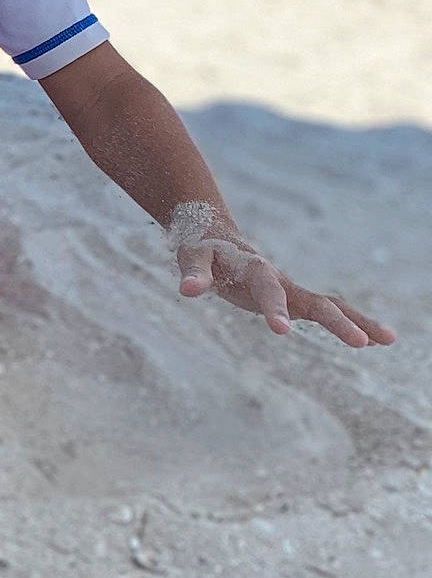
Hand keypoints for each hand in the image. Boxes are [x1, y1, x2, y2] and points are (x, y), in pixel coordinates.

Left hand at [176, 235, 393, 348]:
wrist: (215, 233)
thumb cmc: (202, 247)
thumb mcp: (191, 257)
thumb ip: (193, 273)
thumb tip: (187, 290)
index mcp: (255, 268)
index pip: (268, 290)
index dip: (274, 308)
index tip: (281, 331)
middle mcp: (279, 278)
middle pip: (314, 300)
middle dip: (336, 322)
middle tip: (361, 343)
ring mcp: (288, 288)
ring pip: (329, 305)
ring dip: (356, 321)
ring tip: (389, 340)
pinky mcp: (290, 298)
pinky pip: (324, 311)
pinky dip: (347, 323)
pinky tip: (371, 341)